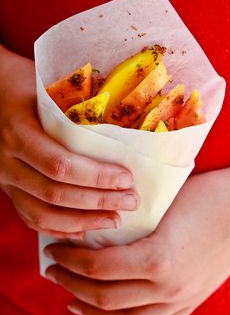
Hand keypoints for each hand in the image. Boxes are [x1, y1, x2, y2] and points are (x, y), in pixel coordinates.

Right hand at [0, 45, 138, 238]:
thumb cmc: (23, 84)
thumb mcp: (45, 89)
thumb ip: (74, 110)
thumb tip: (122, 130)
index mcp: (17, 131)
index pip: (60, 164)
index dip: (95, 176)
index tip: (126, 179)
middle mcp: (7, 160)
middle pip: (54, 193)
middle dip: (97, 201)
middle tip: (131, 202)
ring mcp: (4, 179)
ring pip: (41, 213)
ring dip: (82, 221)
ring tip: (115, 220)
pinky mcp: (8, 188)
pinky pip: (30, 216)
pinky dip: (58, 228)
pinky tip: (83, 229)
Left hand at [44, 166, 229, 314]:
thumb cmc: (206, 199)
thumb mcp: (164, 206)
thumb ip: (131, 224)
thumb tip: (96, 229)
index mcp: (158, 259)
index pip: (97, 268)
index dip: (69, 260)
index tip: (53, 249)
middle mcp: (166, 288)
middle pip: (104, 297)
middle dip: (70, 283)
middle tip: (52, 269)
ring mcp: (178, 300)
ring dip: (90, 307)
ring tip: (70, 295)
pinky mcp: (187, 302)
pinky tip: (107, 310)